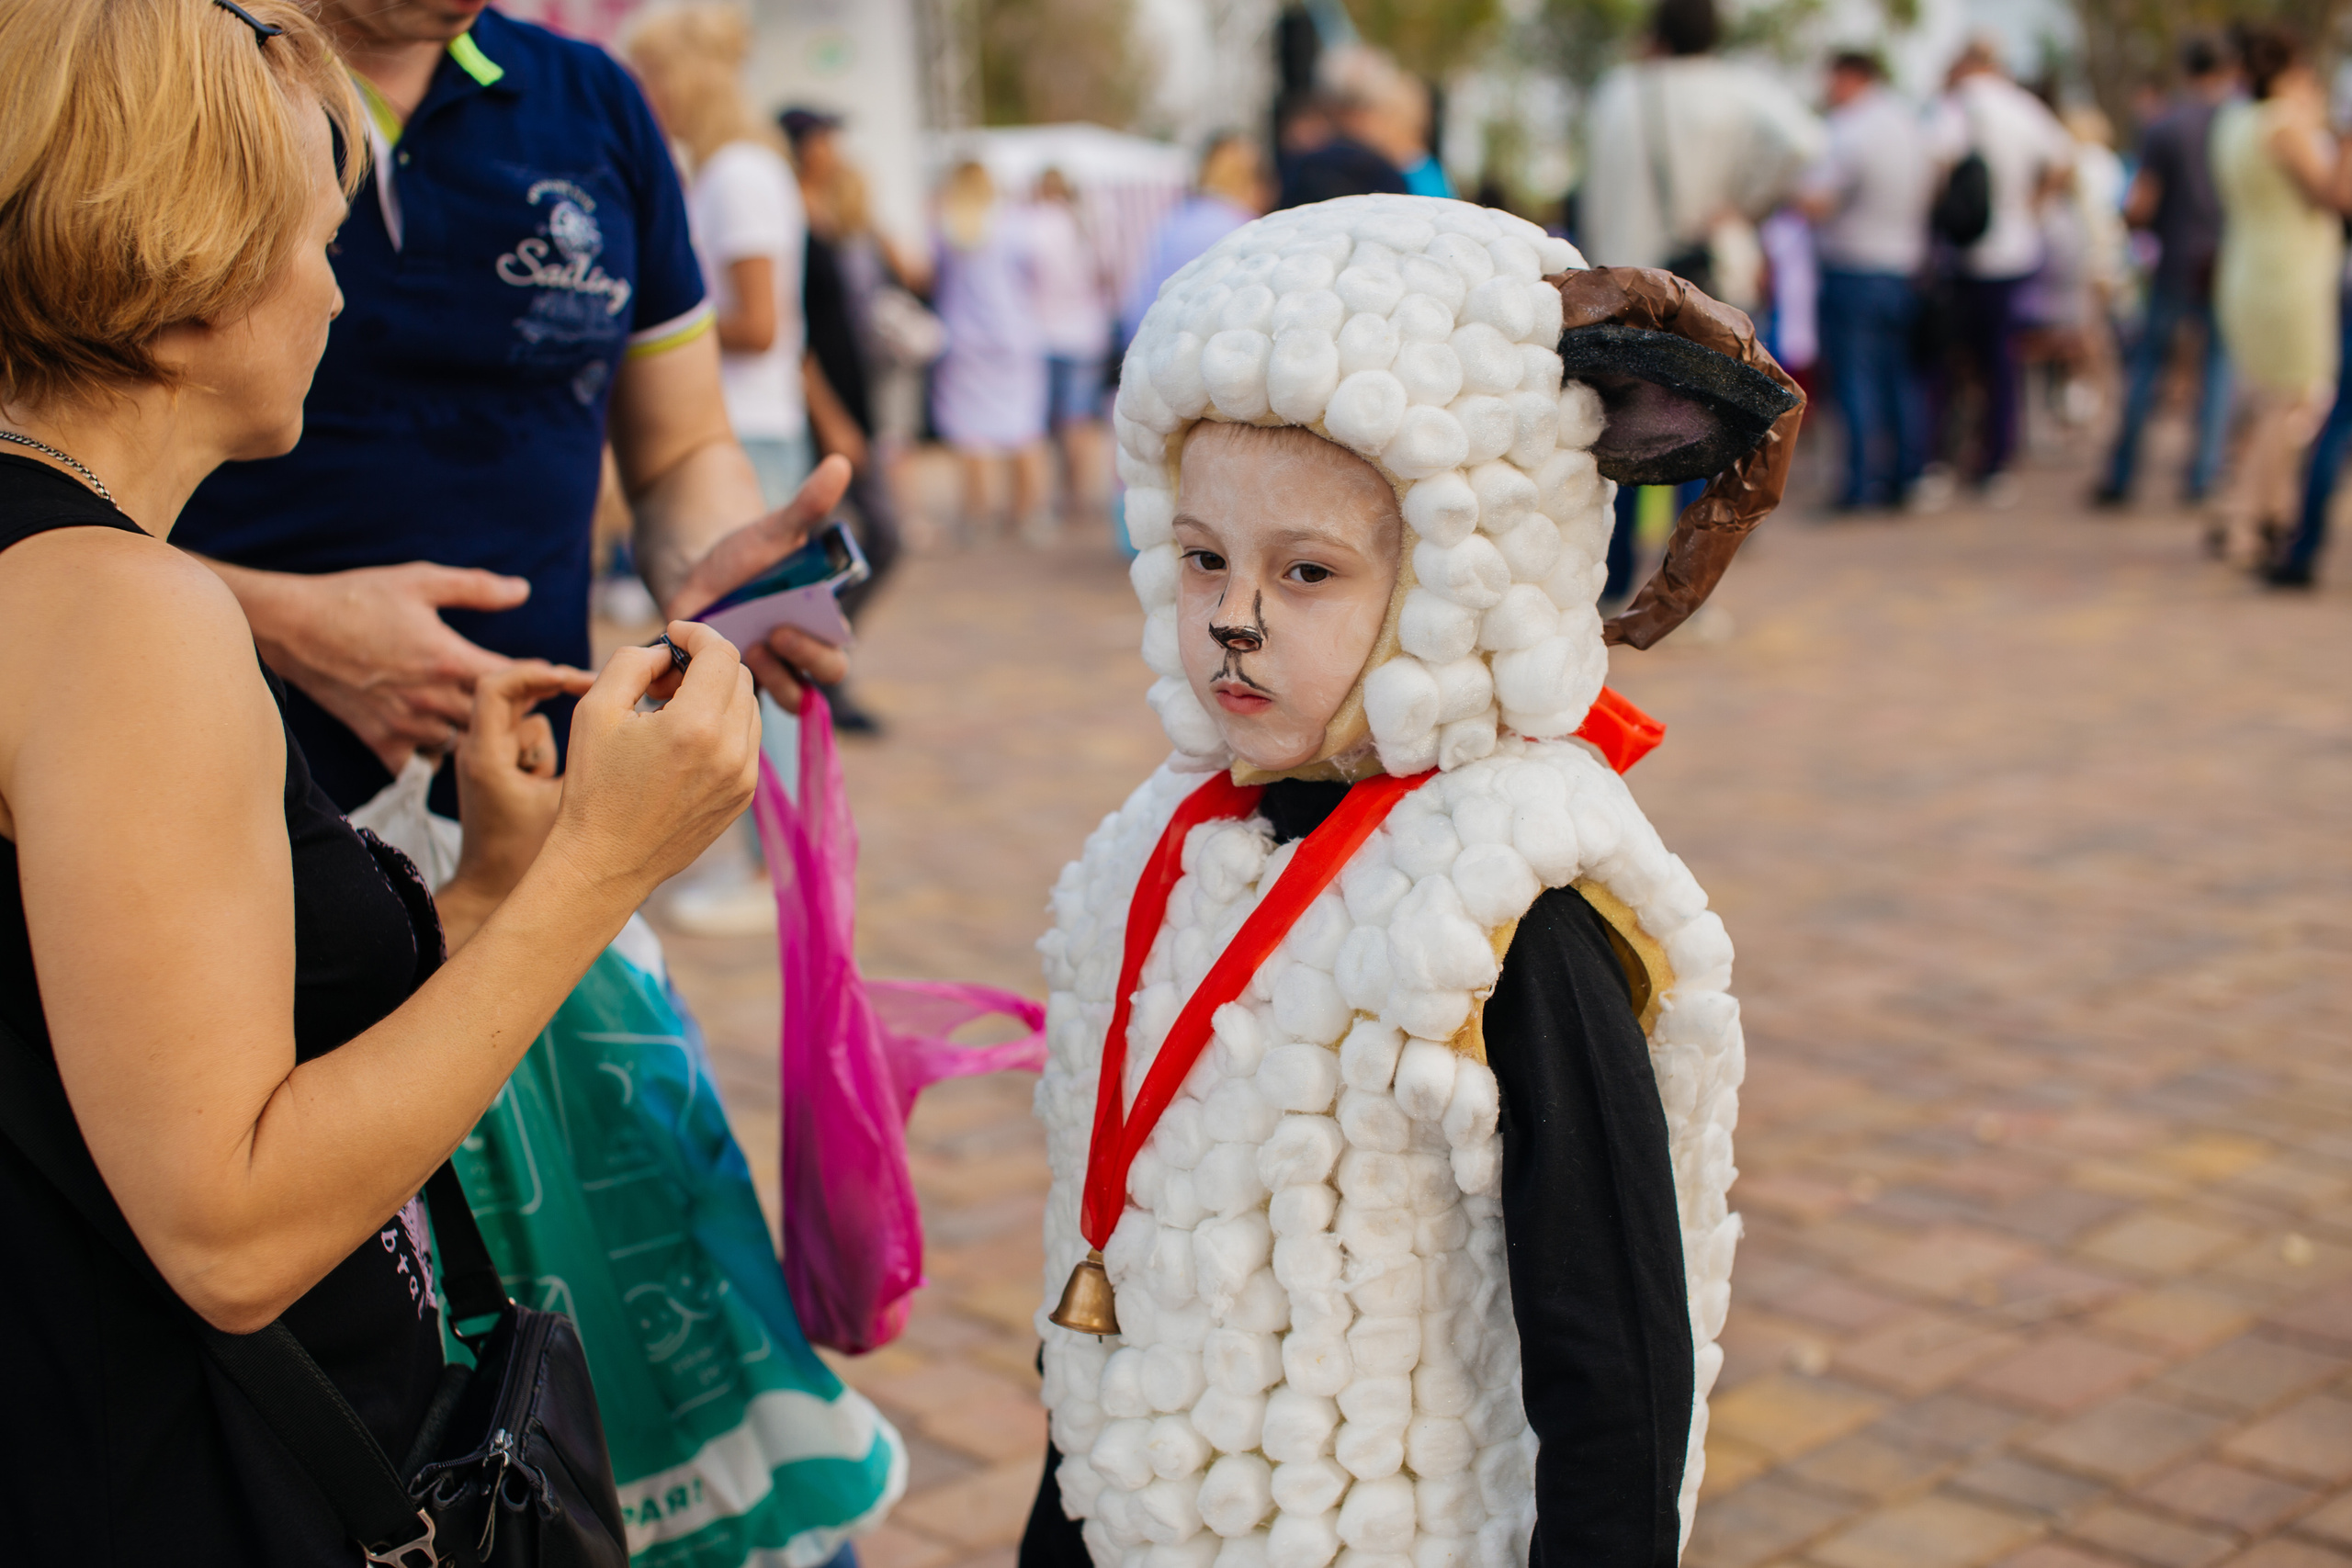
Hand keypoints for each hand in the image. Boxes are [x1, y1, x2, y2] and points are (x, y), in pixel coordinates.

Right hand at [244, 562, 527, 768]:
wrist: (293, 627)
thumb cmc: (358, 598)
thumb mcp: (420, 580)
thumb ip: (476, 588)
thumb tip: (523, 590)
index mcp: (449, 659)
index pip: (517, 682)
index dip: (543, 680)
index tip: (558, 677)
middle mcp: (432, 699)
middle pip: (499, 722)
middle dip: (520, 714)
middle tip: (529, 705)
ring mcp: (406, 725)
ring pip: (466, 749)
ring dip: (482, 740)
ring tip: (493, 725)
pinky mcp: (380, 742)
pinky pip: (422, 767)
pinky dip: (437, 759)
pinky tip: (442, 741)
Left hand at [446, 662, 594, 901]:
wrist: (491, 889)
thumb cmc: (524, 856)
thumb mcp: (562, 804)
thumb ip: (583, 761)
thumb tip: (615, 724)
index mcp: (486, 755)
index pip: (496, 687)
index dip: (537, 672)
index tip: (578, 679)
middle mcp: (478, 750)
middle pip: (513, 694)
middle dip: (554, 689)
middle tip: (596, 695)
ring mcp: (485, 760)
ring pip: (525, 720)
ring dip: (552, 736)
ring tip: (567, 773)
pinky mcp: (497, 770)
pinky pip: (526, 741)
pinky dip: (548, 751)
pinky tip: (559, 783)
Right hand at [542, 621, 761, 905]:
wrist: (605, 863)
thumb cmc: (593, 787)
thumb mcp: (596, 708)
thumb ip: (633, 660)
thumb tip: (665, 649)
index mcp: (696, 726)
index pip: (721, 652)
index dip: (697, 633)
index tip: (672, 634)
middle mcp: (732, 751)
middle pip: (739, 676)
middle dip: (704, 662)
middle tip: (663, 676)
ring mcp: (744, 777)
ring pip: (748, 707)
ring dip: (716, 693)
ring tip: (670, 708)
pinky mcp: (744, 796)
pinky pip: (747, 741)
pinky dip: (723, 725)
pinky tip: (684, 738)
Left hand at [660, 456, 853, 712]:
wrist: (694, 568)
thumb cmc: (743, 553)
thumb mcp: (774, 531)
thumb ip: (809, 505)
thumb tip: (840, 463)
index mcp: (815, 628)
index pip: (834, 658)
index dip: (818, 651)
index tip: (786, 625)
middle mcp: (794, 658)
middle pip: (813, 684)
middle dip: (795, 666)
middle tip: (767, 637)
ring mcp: (762, 673)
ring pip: (776, 698)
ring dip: (762, 680)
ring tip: (738, 646)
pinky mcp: (725, 684)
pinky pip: (729, 704)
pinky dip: (715, 691)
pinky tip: (697, 662)